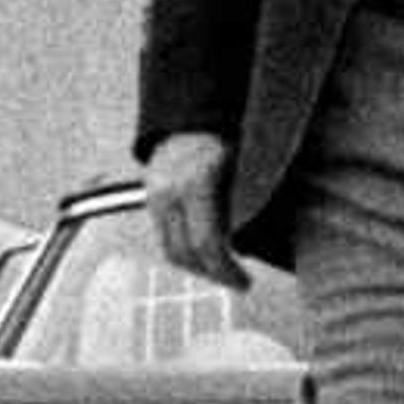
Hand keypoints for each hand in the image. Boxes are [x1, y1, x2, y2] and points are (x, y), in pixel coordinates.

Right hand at [144, 130, 238, 287]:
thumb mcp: (244, 170)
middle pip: (185, 253)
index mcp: (195, 183)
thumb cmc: (227, 142)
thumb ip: (246, 206)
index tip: (245, 282)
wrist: (191, 120)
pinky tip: (206, 254)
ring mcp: (154, 197)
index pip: (207, 243)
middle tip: (237, 282)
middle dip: (212, 273)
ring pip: (171, 250)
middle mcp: (168, 192)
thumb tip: (255, 248)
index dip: (226, 269)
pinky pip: (165, 238)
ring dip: (198, 266)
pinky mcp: (149, 201)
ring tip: (223, 271)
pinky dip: (186, 251)